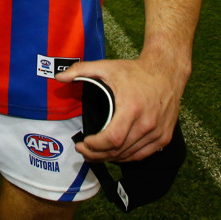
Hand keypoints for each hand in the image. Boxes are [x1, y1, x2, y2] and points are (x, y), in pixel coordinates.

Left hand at [57, 57, 181, 162]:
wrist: (166, 73)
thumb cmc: (135, 71)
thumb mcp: (106, 66)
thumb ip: (80, 70)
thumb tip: (58, 77)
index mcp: (132, 108)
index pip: (112, 138)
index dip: (95, 146)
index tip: (83, 143)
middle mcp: (147, 124)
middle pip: (119, 151)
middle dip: (97, 154)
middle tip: (83, 150)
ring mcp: (158, 133)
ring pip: (130, 155)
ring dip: (110, 158)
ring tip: (94, 153)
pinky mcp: (164, 138)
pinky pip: (142, 155)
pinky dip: (126, 157)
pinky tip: (114, 153)